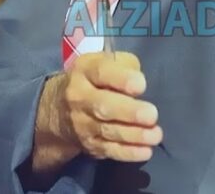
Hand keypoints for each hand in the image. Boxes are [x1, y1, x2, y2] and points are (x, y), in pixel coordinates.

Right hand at [32, 51, 161, 171]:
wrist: (58, 108)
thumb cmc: (94, 79)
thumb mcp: (105, 62)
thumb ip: (125, 66)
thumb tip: (139, 84)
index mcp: (85, 70)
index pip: (101, 72)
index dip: (122, 79)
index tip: (141, 86)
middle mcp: (79, 97)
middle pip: (103, 106)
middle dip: (129, 112)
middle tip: (152, 115)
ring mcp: (82, 123)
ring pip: (108, 131)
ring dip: (134, 135)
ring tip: (155, 135)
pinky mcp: (88, 144)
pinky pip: (109, 150)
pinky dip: (128, 152)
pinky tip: (146, 151)